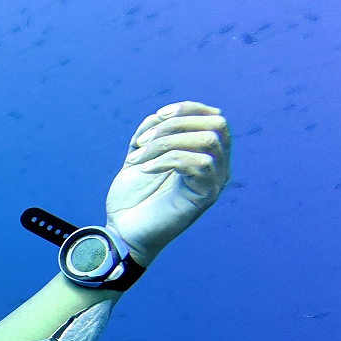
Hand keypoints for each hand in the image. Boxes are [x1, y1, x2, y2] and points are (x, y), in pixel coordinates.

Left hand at [106, 101, 229, 266]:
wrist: (123, 232)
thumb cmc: (133, 199)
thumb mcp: (141, 155)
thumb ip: (153, 133)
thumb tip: (160, 116)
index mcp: (203, 155)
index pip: (214, 118)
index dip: (188, 108)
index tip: (159, 115)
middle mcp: (216, 168)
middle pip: (216, 125)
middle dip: (176, 124)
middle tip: (143, 141)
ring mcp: (214, 183)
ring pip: (208, 142)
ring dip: (167, 142)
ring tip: (139, 157)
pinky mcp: (205, 197)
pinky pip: (198, 164)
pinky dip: (166, 159)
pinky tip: (145, 169)